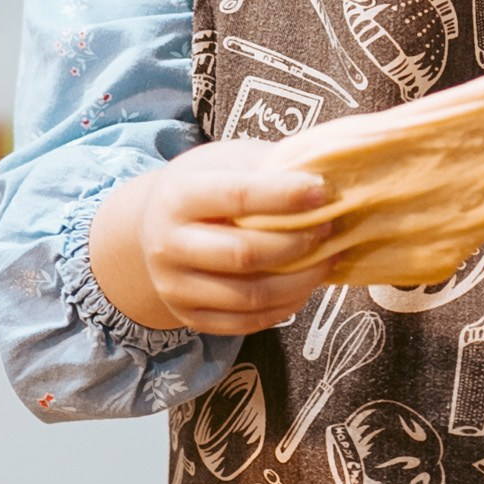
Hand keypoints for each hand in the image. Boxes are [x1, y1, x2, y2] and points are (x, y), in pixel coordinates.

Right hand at [87, 149, 333, 334]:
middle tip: (328, 229)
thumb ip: (267, 165)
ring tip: (326, 261)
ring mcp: (176, 286)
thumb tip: (323, 176)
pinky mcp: (190, 317)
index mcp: (178, 196)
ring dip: (300, 281)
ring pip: (250, 296)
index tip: (321, 191)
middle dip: (297, 244)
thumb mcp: (226, 159)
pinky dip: (285, 307)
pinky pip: (247, 323)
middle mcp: (169, 244)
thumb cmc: (205, 186)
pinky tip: (303, 287)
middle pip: (244, 254)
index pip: (236, 196)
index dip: (284, 195)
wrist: (155, 227)